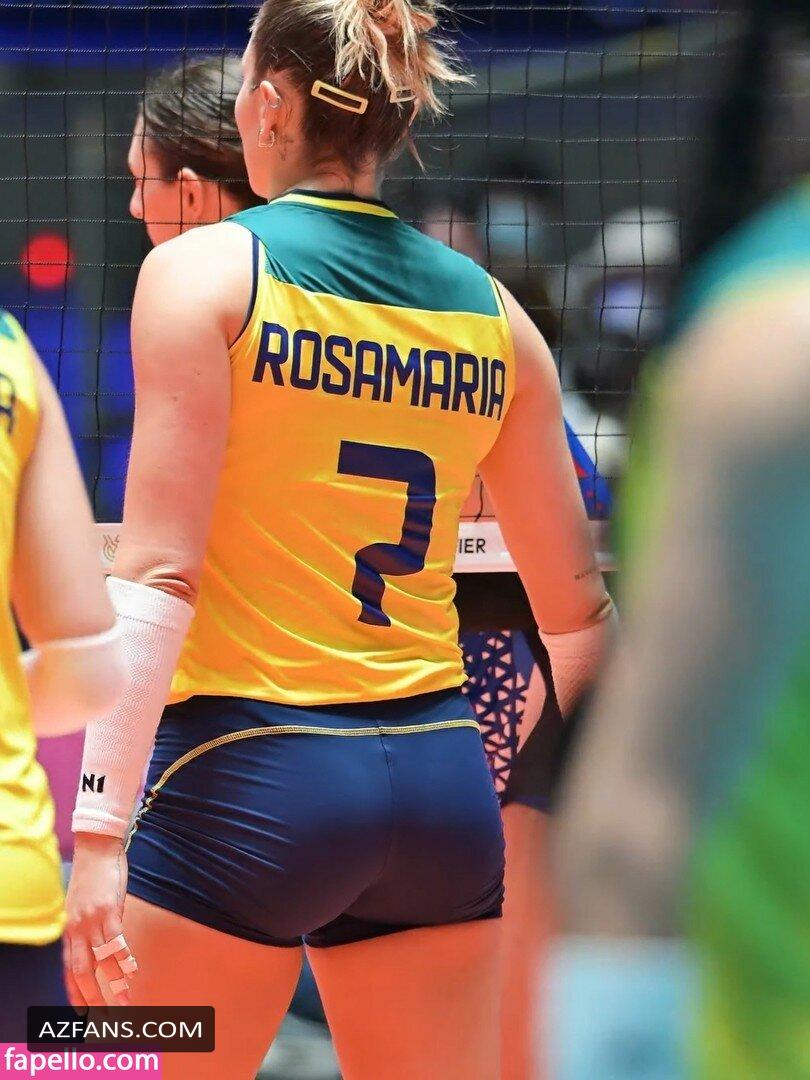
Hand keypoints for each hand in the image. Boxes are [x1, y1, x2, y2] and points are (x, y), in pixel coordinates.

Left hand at [64, 833, 135, 1006]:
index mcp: (69, 930)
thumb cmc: (92, 876)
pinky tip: (132, 972)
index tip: (81, 1013)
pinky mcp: (109, 910)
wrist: (96, 848)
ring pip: (101, 961)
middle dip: (93, 997)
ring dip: (113, 985)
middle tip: (104, 1018)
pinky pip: (116, 941)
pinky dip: (124, 959)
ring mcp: (92, 921)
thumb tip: (100, 948)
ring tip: (124, 1003)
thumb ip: (88, 928)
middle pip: (82, 972)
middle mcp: (76, 929)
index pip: (68, 969)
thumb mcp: (83, 906)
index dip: (75, 992)